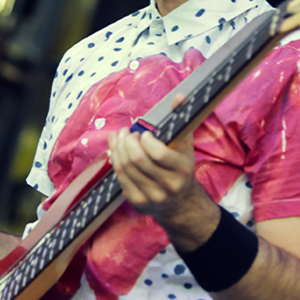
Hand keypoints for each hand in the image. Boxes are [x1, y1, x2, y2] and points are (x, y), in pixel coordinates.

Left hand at [107, 102, 219, 250]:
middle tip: (128, 132)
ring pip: (125, 167)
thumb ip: (181, 119)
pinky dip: (114, 160)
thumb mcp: (185, 144)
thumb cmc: (180, 167)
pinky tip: (116, 150)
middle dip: (127, 140)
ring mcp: (151, 196)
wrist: (180, 203)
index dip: (145, 139)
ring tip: (120, 137)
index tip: (145, 133)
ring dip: (118, 148)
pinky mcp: (137, 202)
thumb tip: (179, 96)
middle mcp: (167, 185)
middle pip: (137, 159)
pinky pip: (120, 177)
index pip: (158, 153)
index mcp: (182, 169)